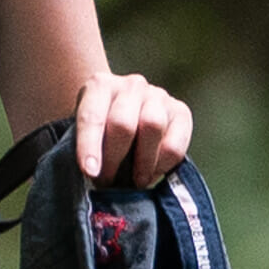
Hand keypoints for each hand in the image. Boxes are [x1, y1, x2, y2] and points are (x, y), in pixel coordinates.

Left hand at [79, 70, 194, 186]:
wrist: (126, 119)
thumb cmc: (101, 133)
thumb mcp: (87, 136)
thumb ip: (89, 153)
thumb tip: (97, 181)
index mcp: (99, 86)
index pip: (92, 116)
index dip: (89, 146)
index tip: (90, 172)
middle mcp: (131, 86)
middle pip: (122, 123)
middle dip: (114, 158)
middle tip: (108, 182)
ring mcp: (158, 96)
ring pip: (152, 126)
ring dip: (142, 162)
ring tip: (135, 181)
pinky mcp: (180, 112)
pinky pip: (174, 144)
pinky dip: (162, 165)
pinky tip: (152, 173)